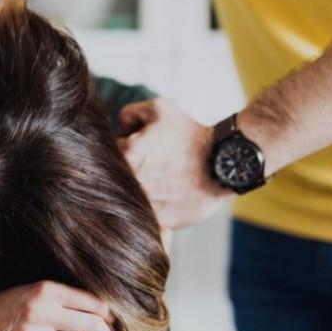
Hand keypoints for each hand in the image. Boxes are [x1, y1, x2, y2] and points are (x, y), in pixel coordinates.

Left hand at [118, 97, 231, 228]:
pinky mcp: (159, 222)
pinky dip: (151, 208)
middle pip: (114, 179)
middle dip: (126, 171)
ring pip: (128, 199)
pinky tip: (166, 196)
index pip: (106, 153)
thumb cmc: (191, 134)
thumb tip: (119, 131)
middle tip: (151, 164)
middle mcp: (131, 184)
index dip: (121, 148)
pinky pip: (144, 217)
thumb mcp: (159, 108)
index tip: (138, 148)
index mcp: (126, 156)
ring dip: (136, 191)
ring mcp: (145, 205)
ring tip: (160, 179)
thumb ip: (128, 114)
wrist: (225, 164)